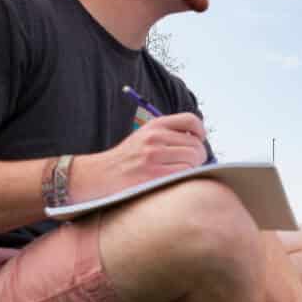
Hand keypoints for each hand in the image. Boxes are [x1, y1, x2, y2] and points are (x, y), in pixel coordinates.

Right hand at [71, 113, 208, 200]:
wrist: (100, 174)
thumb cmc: (127, 159)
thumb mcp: (145, 136)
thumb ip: (168, 135)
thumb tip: (199, 142)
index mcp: (155, 125)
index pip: (191, 121)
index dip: (200, 133)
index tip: (198, 142)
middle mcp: (155, 137)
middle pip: (196, 145)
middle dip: (198, 156)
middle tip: (190, 164)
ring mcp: (154, 155)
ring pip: (193, 159)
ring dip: (192, 168)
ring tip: (181, 173)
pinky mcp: (153, 174)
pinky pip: (184, 173)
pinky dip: (185, 178)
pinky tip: (175, 180)